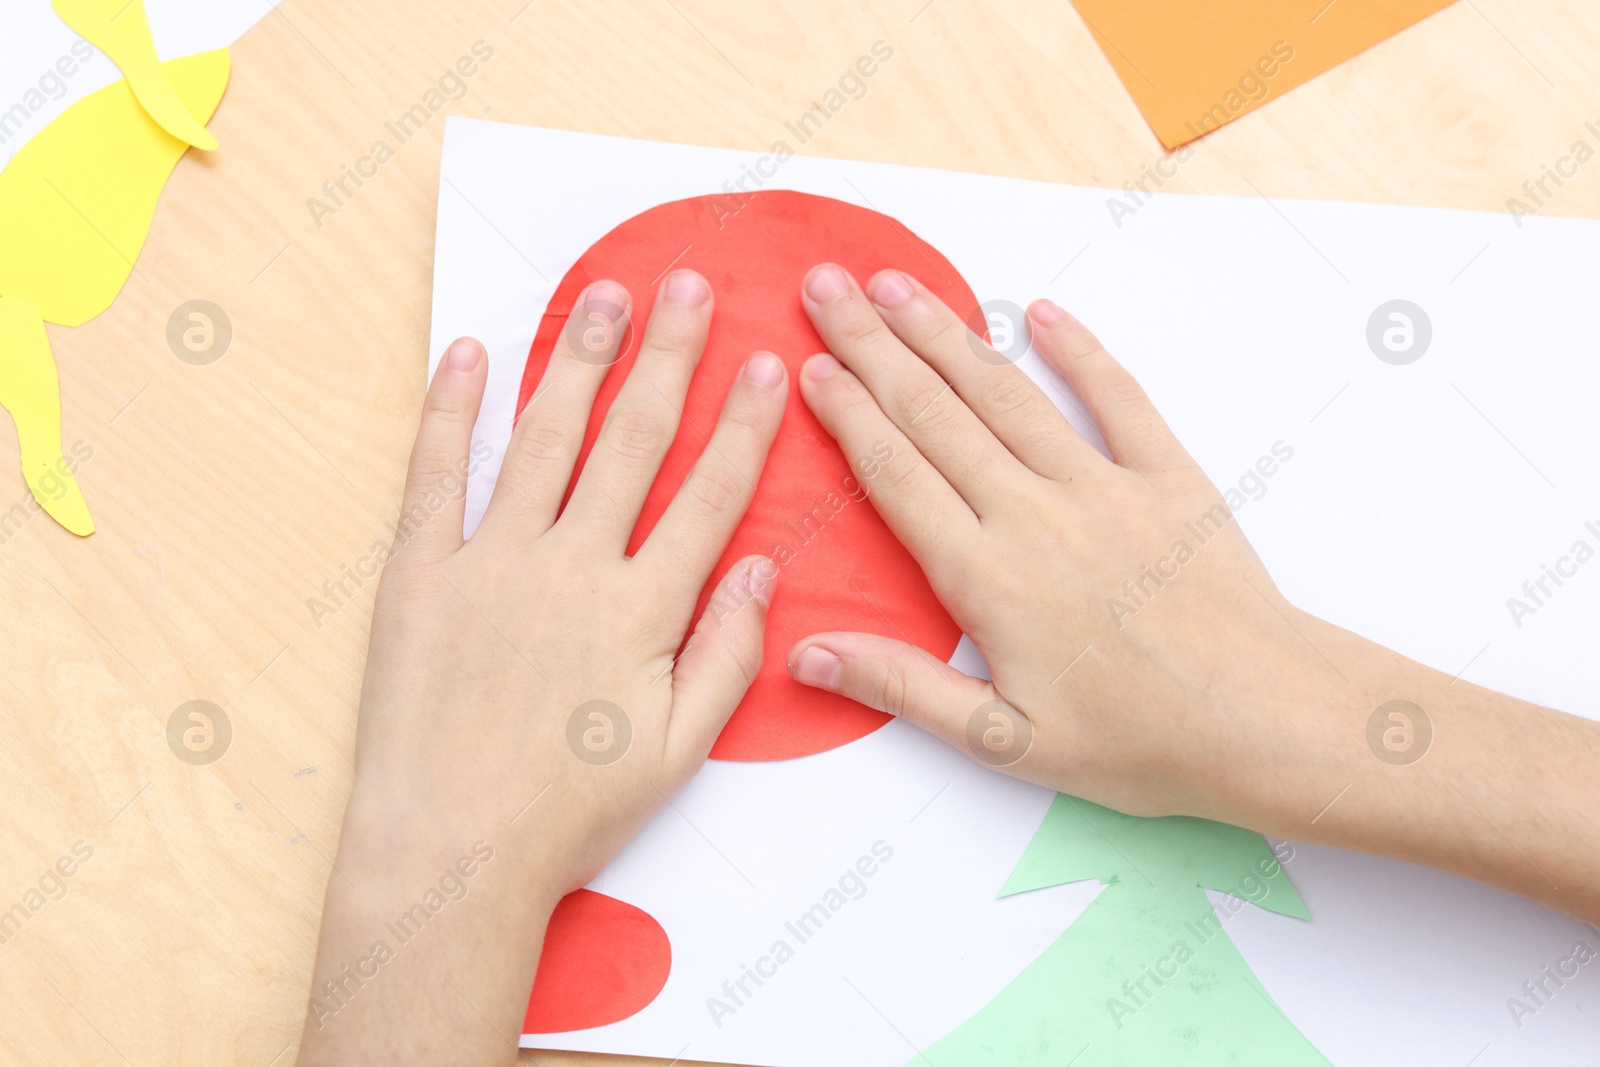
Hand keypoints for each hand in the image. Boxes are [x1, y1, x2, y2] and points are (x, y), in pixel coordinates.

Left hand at [300, 269, 786, 1062]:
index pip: (709, 494)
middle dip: (666, 356)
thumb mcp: (679, 752)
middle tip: (685, 286)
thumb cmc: (570, 812)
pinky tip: (469, 353)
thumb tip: (762, 572)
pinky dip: (453, 410)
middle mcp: (574, 567)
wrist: (450, 850)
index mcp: (643, 609)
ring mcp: (493, 562)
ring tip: (601, 295)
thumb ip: (728, 656)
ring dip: (577, 360)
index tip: (766, 363)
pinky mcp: (422, 573)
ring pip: (547, 439)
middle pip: (633, 441)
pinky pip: (438, 474)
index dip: (744, 424)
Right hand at [783, 262, 1321, 822]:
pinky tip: (1040, 310)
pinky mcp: (1168, 477)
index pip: (896, 474)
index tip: (810, 366)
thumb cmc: (1139, 742)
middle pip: (935, 414)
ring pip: (1006, 395)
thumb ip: (902, 687)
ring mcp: (1103, 487)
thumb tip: (809, 654)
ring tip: (898, 286)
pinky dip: (1078, 350)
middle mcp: (1034, 514)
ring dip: (946, 333)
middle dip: (873, 345)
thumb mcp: (1004, 741)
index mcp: (986, 577)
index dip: (848, 414)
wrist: (1265, 718)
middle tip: (828, 286)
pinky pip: (1116, 397)